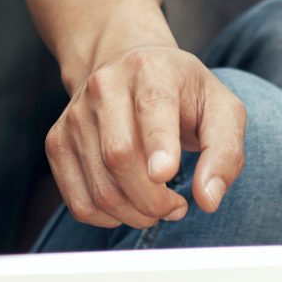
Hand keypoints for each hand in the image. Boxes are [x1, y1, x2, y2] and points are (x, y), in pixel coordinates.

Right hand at [46, 42, 246, 228]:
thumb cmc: (181, 92)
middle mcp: (105, 86)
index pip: (152, 106)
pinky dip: (108, 218)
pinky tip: (128, 205)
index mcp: (151, 69)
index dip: (157, 144)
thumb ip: (224, 152)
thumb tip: (208, 198)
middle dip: (155, 200)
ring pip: (101, 188)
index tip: (165, 174)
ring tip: (157, 205)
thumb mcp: (220, 108)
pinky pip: (79, 202)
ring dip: (136, 214)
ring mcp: (75, 115)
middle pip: (120, 157)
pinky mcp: (57, 142)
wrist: (126, 63)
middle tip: (175, 207)